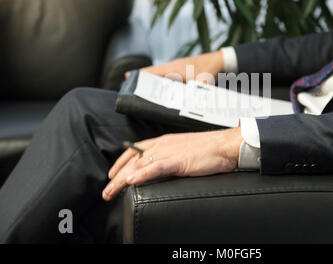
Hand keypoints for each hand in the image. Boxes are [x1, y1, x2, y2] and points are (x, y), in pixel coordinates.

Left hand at [102, 127, 241, 200]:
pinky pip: (156, 168)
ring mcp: (170, 152)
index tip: (112, 174)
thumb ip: (170, 157)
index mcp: (164, 141)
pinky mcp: (179, 161)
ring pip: (140, 165)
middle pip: (133, 160)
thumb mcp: (184, 150)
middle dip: (116, 176)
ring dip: (122, 179)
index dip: (121, 162)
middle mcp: (163, 145)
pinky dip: (142, 174)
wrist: (226, 144)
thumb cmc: (210, 149)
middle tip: (106, 191)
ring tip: (111, 191)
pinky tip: (132, 181)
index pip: (135, 150)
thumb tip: (161, 168)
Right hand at [125, 51, 224, 83]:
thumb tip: (188, 105)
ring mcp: (177, 68)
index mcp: (174, 68)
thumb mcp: (200, 83)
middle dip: (142, 79)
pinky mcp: (182, 71)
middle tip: (130, 86)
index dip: (139, 75)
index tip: (126, 77)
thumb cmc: (209, 69)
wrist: (219, 60)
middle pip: (153, 73)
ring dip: (152, 81)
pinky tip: (162, 89)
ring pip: (160, 75)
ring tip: (143, 90)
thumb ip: (193, 93)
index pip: (152, 71)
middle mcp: (173, 66)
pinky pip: (168, 76)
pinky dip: (163, 82)